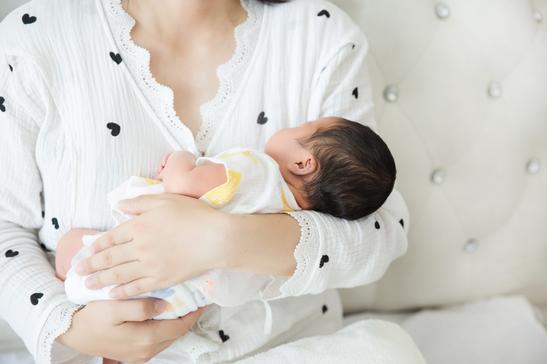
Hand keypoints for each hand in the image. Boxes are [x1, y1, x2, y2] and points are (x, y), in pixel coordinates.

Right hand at [58, 299, 202, 362]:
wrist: (70, 332)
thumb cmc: (91, 316)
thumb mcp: (114, 306)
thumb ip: (141, 306)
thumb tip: (165, 305)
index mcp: (145, 339)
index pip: (180, 326)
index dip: (193, 313)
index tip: (203, 299)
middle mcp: (146, 350)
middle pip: (176, 333)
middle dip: (187, 316)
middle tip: (195, 298)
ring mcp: (140, 354)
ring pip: (168, 336)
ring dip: (177, 321)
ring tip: (183, 303)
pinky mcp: (134, 353)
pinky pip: (158, 340)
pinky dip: (165, 327)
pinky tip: (165, 314)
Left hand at [76, 194, 230, 298]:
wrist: (216, 239)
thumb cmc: (194, 215)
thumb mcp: (165, 200)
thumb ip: (140, 203)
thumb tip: (120, 204)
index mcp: (139, 226)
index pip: (111, 237)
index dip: (97, 245)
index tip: (87, 251)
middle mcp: (139, 248)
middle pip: (110, 258)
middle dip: (91, 265)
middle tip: (77, 271)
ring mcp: (150, 266)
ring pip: (119, 274)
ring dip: (101, 280)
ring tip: (87, 285)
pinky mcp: (162, 280)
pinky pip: (137, 288)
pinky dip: (123, 291)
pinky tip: (113, 294)